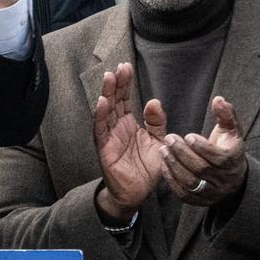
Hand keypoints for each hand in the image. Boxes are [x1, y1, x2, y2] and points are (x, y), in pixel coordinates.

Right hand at [93, 62, 166, 220]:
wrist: (137, 193)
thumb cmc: (145, 168)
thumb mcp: (158, 141)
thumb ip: (157, 122)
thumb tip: (153, 101)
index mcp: (128, 123)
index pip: (124, 98)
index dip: (125, 83)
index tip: (126, 66)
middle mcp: (116, 126)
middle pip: (114, 100)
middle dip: (116, 83)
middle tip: (120, 67)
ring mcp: (108, 136)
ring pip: (105, 110)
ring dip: (106, 93)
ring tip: (109, 78)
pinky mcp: (104, 148)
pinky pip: (100, 129)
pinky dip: (100, 115)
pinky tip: (102, 102)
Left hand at [160, 96, 247, 206]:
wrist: (231, 177)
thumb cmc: (226, 148)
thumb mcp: (230, 131)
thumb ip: (225, 115)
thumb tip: (219, 100)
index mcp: (233, 162)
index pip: (218, 158)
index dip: (202, 147)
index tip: (188, 135)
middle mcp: (224, 180)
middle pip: (201, 169)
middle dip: (182, 153)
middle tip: (169, 138)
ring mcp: (211, 193)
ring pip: (190, 183)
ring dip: (174, 165)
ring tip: (163, 150)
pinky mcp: (198, 201)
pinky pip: (182, 193)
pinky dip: (171, 179)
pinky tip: (164, 164)